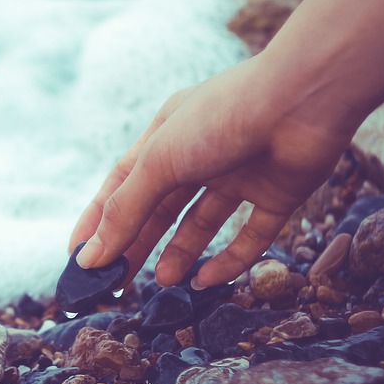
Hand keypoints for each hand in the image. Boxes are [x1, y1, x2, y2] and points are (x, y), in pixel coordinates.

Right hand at [68, 52, 357, 288]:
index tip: (79, 256)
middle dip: (137, 244)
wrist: (304, 99)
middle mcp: (201, 152)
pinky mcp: (278, 192)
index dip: (100, 220)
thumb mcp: (160, 162)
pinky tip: (207, 281)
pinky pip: (251, 234)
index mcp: (166, 134)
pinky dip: (230, 260)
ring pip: (203, 222)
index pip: (122, 183)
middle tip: (117, 283)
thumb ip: (125, 211)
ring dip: (180, 253)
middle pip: (160, 208)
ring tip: (163, 281)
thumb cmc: (222, 118)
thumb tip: (89, 257)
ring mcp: (240, 173)